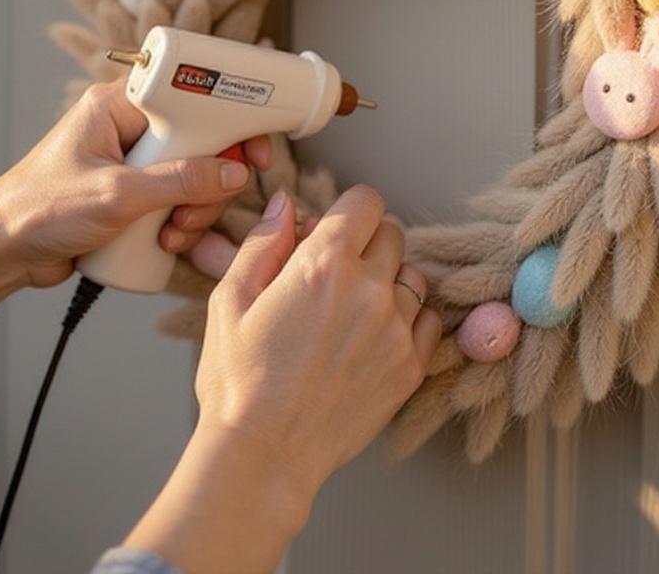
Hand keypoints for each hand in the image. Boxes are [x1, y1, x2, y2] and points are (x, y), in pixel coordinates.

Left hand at [0, 79, 269, 287]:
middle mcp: (131, 127)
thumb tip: (233, 174)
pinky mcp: (136, 195)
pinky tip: (165, 243)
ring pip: (195, 178)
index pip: (192, 94)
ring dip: (194, 211)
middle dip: (207, 184)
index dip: (229, 118)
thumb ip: (180, 181)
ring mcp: (136, 163)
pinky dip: (183, 223)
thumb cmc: (36, 210)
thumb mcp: (117, 195)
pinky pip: (179, 201)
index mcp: (119, 105)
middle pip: (202, 142)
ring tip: (170, 234)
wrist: (0, 254)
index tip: (254, 149)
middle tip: (196, 209)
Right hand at [195, 184, 441, 499]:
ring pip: (413, 276)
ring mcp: (395, 329)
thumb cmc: (238, 382)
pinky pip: (429, 319)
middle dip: (367, 242)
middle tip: (338, 273)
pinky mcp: (410, 366)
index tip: (335, 230)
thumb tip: (287, 204)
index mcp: (322, 265)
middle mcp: (368, 289)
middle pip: (392, 232)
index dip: (348, 211)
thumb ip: (263, 242)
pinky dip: (408, 320)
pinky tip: (375, 337)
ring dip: (389, 281)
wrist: (263, 456)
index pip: (365, 201)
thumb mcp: (229, 301)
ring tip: (354, 310)